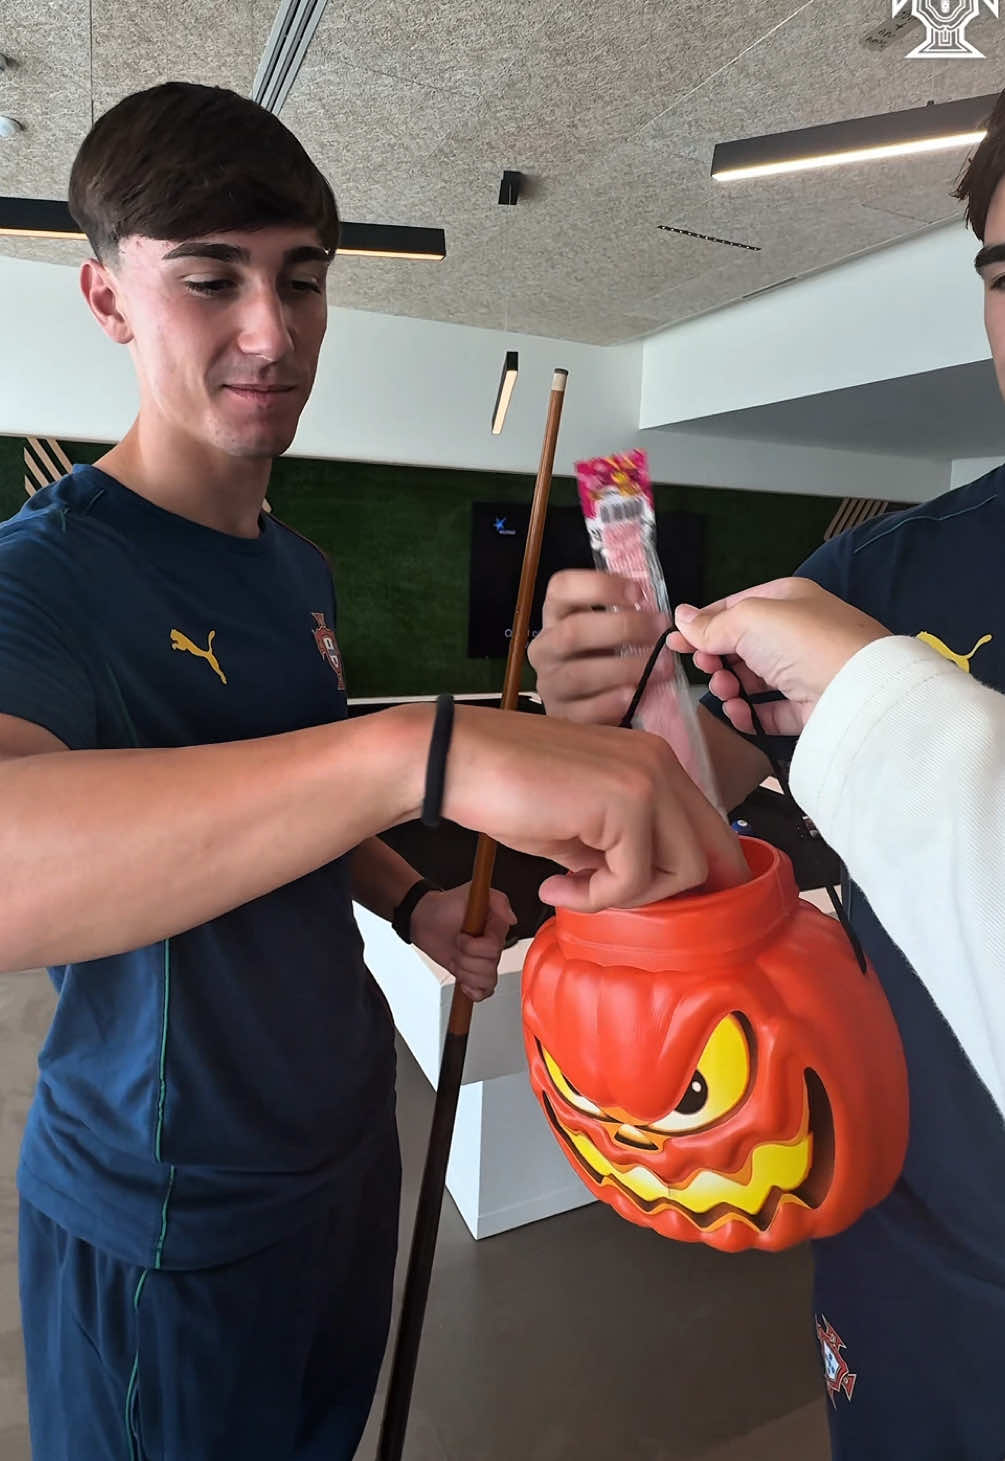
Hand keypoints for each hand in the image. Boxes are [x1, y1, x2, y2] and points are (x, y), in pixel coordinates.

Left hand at [409, 884, 516, 1001]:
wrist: (425, 919)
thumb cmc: (446, 906)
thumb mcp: (471, 893)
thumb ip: (497, 900)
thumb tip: (512, 918)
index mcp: (497, 928)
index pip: (494, 948)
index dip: (473, 946)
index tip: (462, 935)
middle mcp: (494, 946)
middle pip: (489, 967)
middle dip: (465, 958)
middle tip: (457, 944)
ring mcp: (483, 961)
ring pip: (486, 981)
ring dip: (464, 972)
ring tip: (457, 958)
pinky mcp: (473, 974)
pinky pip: (484, 992)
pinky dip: (472, 991)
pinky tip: (464, 981)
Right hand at [443, 704, 750, 908]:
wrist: (456, 762)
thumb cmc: (507, 792)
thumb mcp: (580, 829)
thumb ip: (619, 851)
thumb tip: (644, 894)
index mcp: (653, 763)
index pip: (711, 829)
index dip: (704, 877)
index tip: (666, 910)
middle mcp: (661, 764)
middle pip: (710, 852)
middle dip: (663, 893)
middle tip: (605, 901)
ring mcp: (648, 779)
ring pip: (684, 870)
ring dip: (627, 896)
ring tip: (571, 889)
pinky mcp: (627, 802)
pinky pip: (634, 878)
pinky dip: (595, 897)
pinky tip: (555, 885)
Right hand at [528, 570, 671, 724]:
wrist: (589, 704)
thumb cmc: (603, 657)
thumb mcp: (608, 629)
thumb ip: (625, 612)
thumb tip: (660, 607)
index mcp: (555, 616)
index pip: (562, 588)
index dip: (599, 585)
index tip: (638, 593)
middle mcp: (545, 647)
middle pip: (573, 631)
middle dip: (622, 628)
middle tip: (659, 629)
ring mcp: (549, 683)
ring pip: (580, 674)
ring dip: (625, 668)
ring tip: (661, 666)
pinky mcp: (560, 716)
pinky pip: (583, 711)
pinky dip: (611, 702)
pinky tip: (634, 694)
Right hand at [669, 579, 890, 734]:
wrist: (857, 691)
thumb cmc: (800, 641)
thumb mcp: (748, 620)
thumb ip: (711, 624)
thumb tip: (681, 617)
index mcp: (786, 600)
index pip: (734, 607)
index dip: (702, 624)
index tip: (674, 643)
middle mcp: (796, 632)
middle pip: (741, 645)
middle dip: (716, 658)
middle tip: (707, 670)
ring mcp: (804, 670)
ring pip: (754, 679)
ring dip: (730, 687)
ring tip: (725, 694)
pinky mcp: (809, 707)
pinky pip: (770, 710)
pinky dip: (751, 714)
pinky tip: (739, 715)